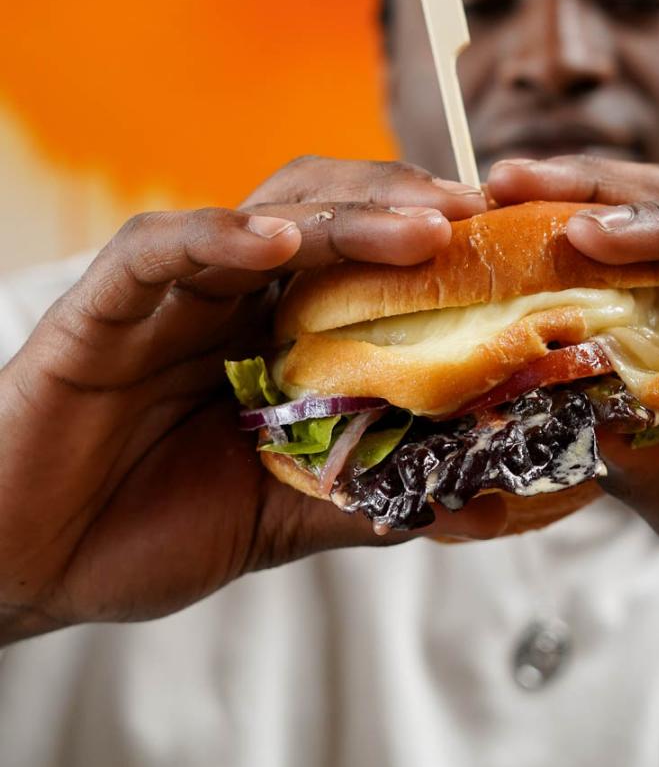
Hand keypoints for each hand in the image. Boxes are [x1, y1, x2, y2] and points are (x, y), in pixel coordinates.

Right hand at [0, 158, 504, 645]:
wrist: (31, 560)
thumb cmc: (151, 527)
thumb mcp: (285, 514)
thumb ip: (372, 498)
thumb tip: (481, 503)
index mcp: (282, 333)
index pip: (367, 259)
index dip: (435, 244)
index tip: (504, 247)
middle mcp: (237, 297)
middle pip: (331, 212)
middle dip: (405, 206)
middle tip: (476, 215)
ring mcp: (175, 294)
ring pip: (266, 215)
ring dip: (346, 214)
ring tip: (418, 226)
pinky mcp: (104, 305)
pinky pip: (162, 249)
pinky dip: (219, 236)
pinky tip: (275, 242)